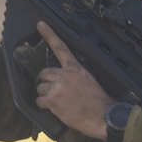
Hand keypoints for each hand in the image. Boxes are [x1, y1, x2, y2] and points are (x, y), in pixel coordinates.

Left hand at [34, 23, 113, 138]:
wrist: (102, 115)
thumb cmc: (97, 101)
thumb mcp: (89, 80)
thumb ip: (74, 75)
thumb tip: (63, 78)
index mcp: (76, 68)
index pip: (61, 48)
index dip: (49, 35)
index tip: (40, 25)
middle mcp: (66, 75)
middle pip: (44, 73)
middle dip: (46, 82)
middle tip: (54, 91)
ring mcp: (58, 87)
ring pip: (40, 88)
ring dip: (45, 96)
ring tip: (58, 102)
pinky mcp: (53, 100)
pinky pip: (39, 101)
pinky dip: (43, 106)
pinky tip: (54, 108)